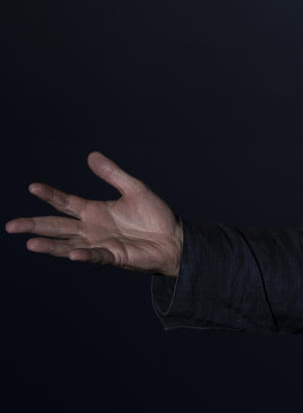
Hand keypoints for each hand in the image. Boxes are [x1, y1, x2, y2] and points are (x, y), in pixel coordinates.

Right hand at [6, 151, 181, 276]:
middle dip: (34, 225)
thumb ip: (112, 174)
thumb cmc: (155, 216)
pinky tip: (73, 253)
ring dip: (50, 245)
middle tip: (11, 226)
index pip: (65, 202)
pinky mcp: (114, 257)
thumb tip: (91, 155)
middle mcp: (91, 229)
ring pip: (68, 245)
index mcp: (94, 211)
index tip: (33, 186)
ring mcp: (100, 244)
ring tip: (30, 243)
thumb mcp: (134, 189)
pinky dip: (84, 255)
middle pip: (57, 226)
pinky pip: (96, 256)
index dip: (50, 195)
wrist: (175, 238)